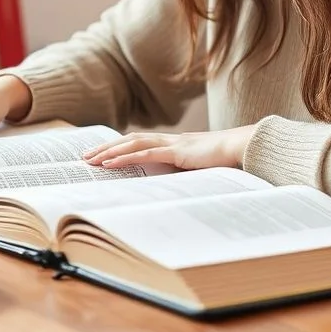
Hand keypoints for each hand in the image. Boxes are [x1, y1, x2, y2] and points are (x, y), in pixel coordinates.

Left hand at [82, 126, 256, 170]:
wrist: (244, 150)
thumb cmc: (226, 162)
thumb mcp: (201, 172)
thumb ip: (186, 176)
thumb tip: (171, 190)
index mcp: (175, 144)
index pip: (140, 143)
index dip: (120, 147)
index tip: (103, 155)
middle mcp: (170, 140)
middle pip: (130, 140)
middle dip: (107, 148)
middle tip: (86, 157)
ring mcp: (173, 144)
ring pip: (132, 144)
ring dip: (110, 151)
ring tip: (91, 160)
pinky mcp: (177, 151)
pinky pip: (145, 154)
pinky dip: (125, 157)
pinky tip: (110, 163)